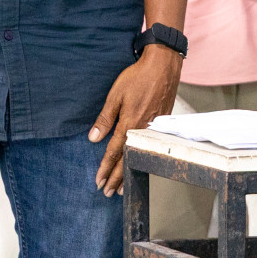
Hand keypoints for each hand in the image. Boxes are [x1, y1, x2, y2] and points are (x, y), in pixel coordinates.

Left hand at [89, 45, 182, 195]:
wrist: (163, 65)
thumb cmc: (138, 77)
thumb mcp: (116, 95)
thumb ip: (105, 119)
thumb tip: (93, 139)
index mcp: (129, 123)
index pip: (114, 152)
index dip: (105, 168)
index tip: (98, 181)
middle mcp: (142, 130)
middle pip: (127, 160)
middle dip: (116, 178)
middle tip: (107, 192)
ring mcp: (154, 128)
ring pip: (139, 155)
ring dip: (130, 173)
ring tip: (123, 188)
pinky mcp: (162, 123)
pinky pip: (149, 147)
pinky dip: (142, 159)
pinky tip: (140, 163)